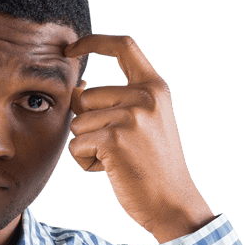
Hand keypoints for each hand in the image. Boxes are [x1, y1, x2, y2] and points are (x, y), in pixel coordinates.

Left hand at [64, 34, 215, 242]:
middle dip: (88, 125)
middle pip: (87, 97)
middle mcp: (144, 96)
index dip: (93, 42)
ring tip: (116, 162)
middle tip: (116, 150)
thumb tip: (77, 89)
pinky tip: (110, 171)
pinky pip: (77, 146)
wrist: (173, 202)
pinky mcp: (114, 140)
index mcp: (155, 87)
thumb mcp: (146, 123)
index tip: (71, 48)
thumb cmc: (154, 167)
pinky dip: (85, 163)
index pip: (123, 46)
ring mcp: (130, 116)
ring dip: (88, 148)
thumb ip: (118, 102)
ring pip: (78, 124)